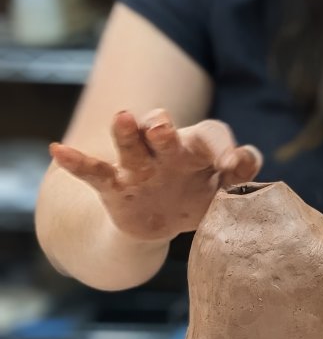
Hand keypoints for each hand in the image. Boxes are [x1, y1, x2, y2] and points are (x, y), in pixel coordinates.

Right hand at [50, 109, 261, 241]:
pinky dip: (77, 162)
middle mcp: (167, 151)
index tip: (232, 164)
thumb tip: (247, 159)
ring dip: (126, 131)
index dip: (223, 147)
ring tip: (122, 116)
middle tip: (162, 125)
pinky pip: (94, 173)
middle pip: (166, 132)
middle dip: (164, 128)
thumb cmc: (198, 196)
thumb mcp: (222, 190)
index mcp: (198, 150)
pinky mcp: (115, 186)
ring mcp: (139, 168)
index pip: (211, 137)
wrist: (159, 222)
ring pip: (131, 145)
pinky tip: (58, 148)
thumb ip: (239, 175)